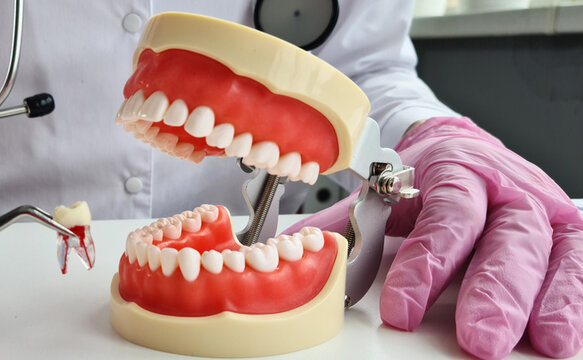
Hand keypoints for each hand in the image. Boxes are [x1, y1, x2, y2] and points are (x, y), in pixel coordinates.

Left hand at [287, 117, 582, 358]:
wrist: (464, 145)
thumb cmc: (424, 175)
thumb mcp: (382, 189)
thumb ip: (346, 223)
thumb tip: (296, 251)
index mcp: (455, 169)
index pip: (444, 217)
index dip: (426, 265)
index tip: (402, 310)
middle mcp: (505, 186)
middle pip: (506, 238)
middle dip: (494, 292)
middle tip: (479, 339)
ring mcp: (541, 208)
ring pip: (549, 252)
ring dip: (542, 301)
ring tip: (537, 343)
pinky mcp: (564, 231)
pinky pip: (576, 263)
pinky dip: (571, 299)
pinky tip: (560, 333)